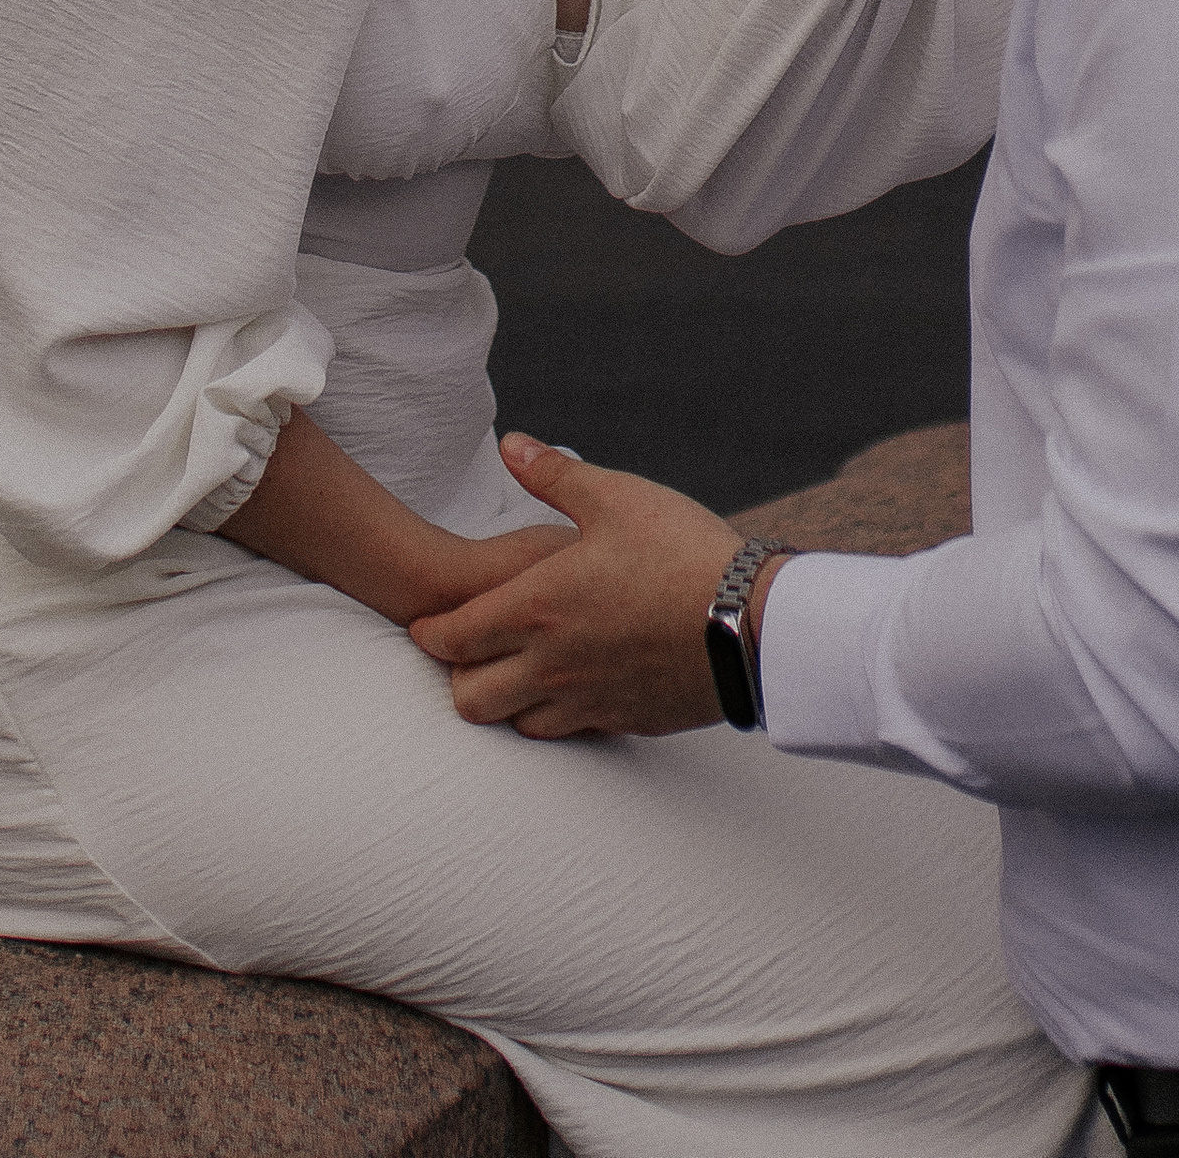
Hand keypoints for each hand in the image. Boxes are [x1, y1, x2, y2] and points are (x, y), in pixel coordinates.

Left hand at [409, 436, 739, 735]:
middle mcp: (551, 664)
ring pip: (513, 725)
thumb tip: (510, 444)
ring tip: (510, 670)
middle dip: (456, 676)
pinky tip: (565, 687)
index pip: (454, 637)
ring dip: (502, 700)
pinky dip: (549, 715)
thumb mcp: (616, 497)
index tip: (425, 625)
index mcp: (538, 608)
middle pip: (469, 697)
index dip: (430, 633)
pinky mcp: (621, 721)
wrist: (753, 626)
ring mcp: (586, 700)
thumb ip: (554, 475)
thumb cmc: (681, 552)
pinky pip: (564, 734)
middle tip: (466, 650)